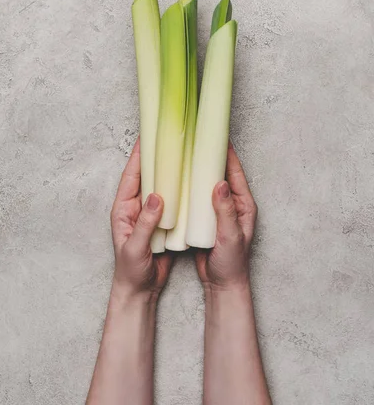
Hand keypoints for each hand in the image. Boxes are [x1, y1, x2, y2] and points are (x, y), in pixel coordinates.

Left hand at [110, 138, 171, 300]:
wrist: (140, 290)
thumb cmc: (131, 271)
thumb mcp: (135, 248)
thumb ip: (144, 223)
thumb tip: (157, 196)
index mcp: (123, 209)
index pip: (131, 176)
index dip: (138, 156)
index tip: (147, 137)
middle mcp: (136, 207)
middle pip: (146, 176)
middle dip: (156, 158)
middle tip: (169, 139)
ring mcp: (150, 214)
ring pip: (160, 186)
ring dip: (169, 172)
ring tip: (183, 155)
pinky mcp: (163, 222)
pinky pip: (172, 201)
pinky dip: (180, 190)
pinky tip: (191, 182)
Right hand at [196, 142, 256, 291]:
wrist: (223, 285)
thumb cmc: (232, 263)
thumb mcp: (230, 236)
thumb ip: (225, 211)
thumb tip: (219, 183)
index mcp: (243, 204)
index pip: (234, 171)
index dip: (225, 153)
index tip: (214, 135)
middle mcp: (232, 203)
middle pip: (219, 173)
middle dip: (208, 156)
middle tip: (194, 140)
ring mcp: (218, 210)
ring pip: (206, 184)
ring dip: (197, 171)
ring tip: (183, 155)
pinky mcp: (206, 218)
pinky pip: (197, 198)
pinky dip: (189, 188)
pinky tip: (176, 182)